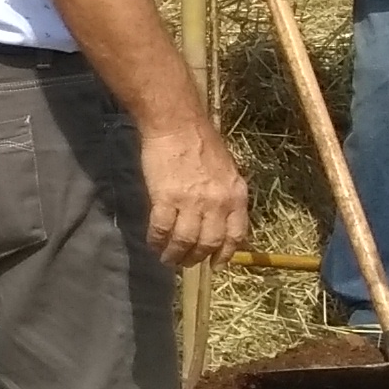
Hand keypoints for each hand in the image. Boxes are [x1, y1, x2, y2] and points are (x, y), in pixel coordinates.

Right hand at [139, 114, 252, 265]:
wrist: (176, 124)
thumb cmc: (201, 142)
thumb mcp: (227, 171)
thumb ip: (226, 196)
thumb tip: (218, 219)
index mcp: (236, 195)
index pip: (235, 235)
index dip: (225, 254)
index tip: (215, 263)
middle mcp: (217, 203)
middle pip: (209, 242)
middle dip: (196, 257)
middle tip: (185, 262)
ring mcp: (191, 202)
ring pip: (185, 241)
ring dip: (175, 254)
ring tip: (167, 259)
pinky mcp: (165, 198)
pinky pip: (162, 228)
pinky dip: (157, 240)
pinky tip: (153, 243)